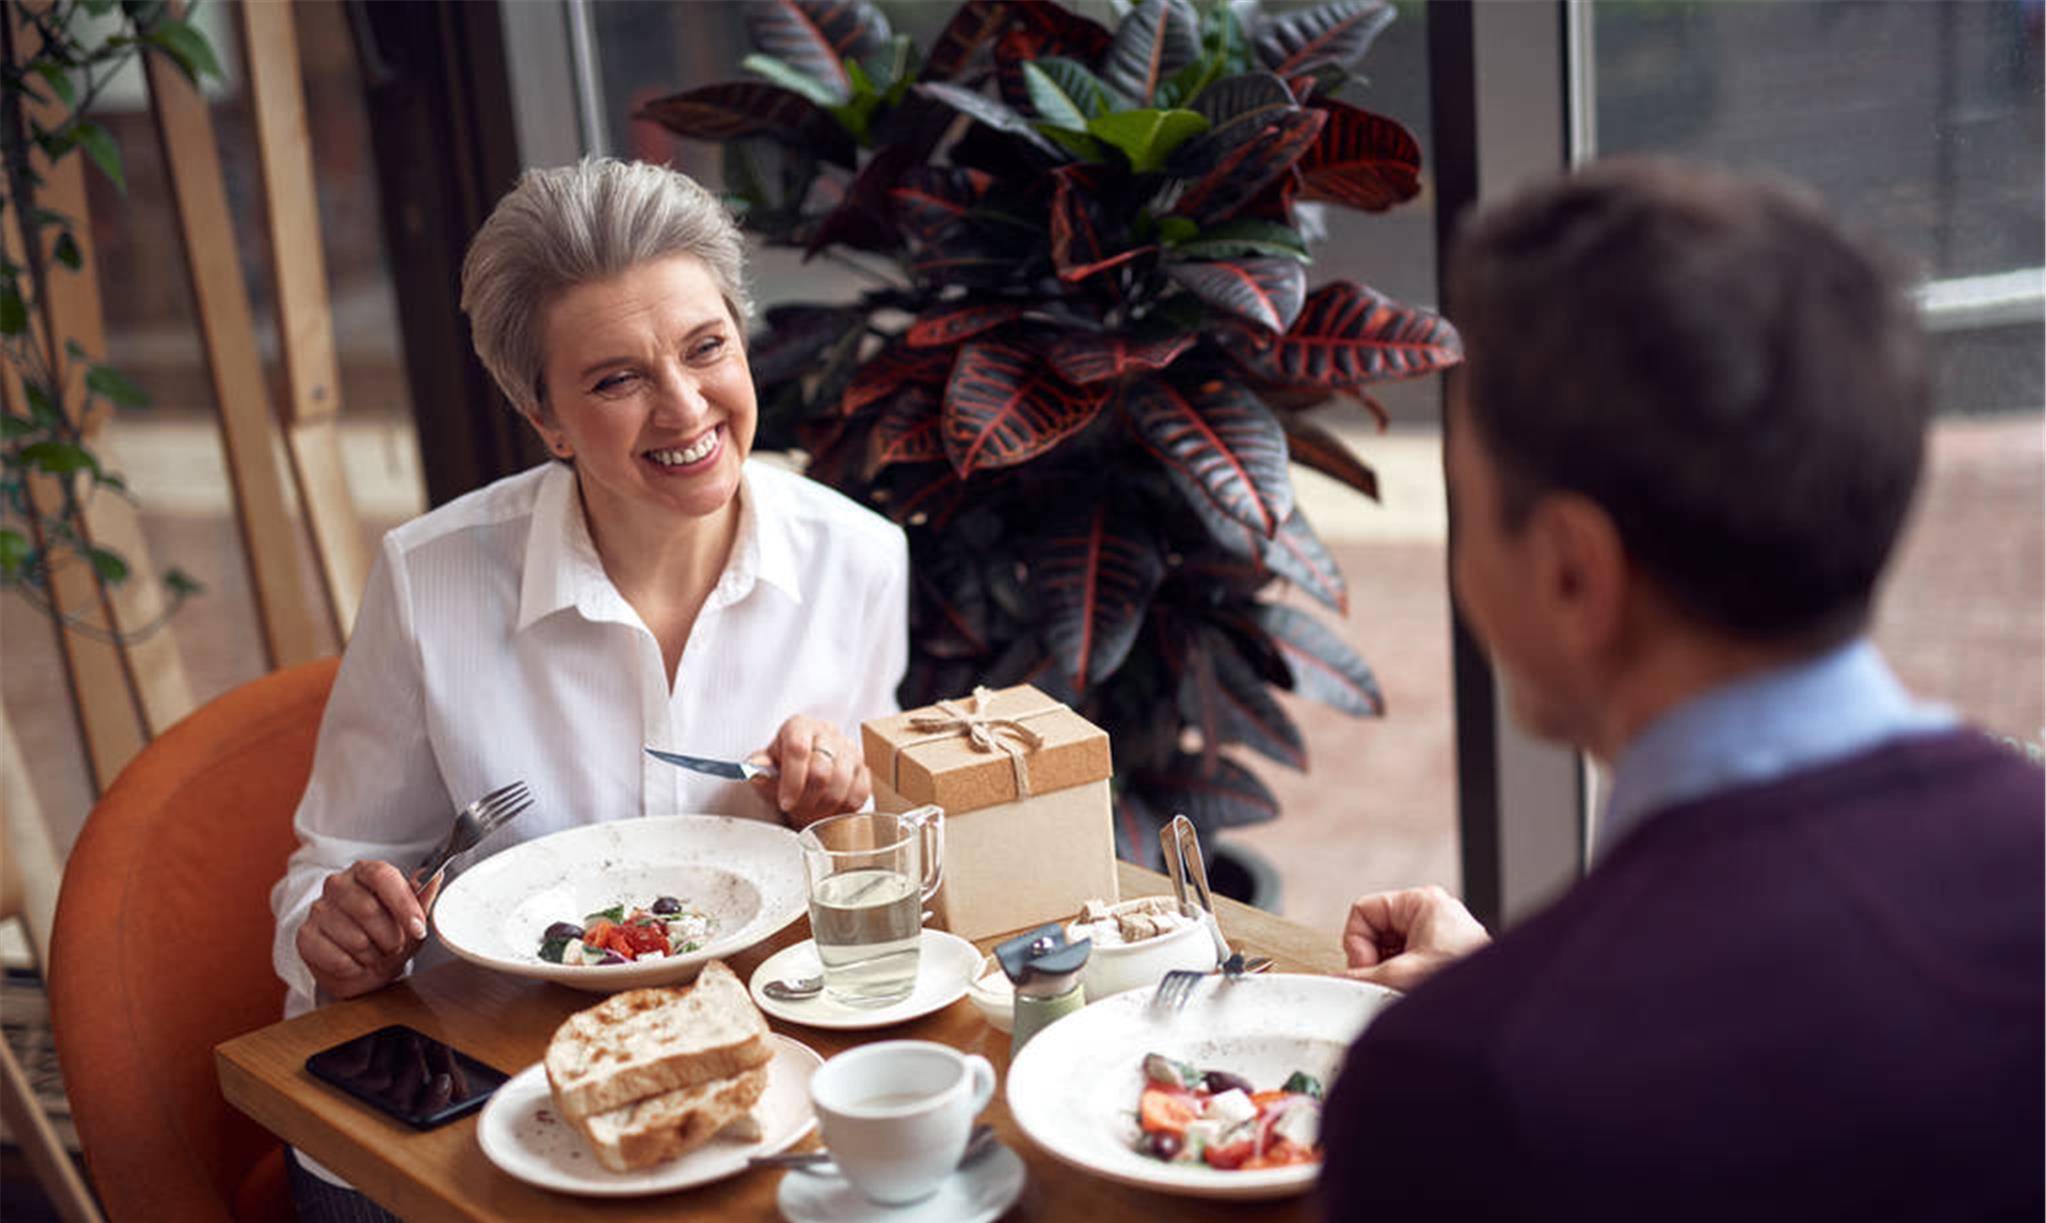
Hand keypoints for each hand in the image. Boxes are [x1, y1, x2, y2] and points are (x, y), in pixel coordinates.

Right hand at [296, 859, 439, 1000]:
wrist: (361, 968)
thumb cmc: (387, 938)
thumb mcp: (412, 920)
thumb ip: (422, 898)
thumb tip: (435, 875)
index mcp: (366, 871)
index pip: (382, 876)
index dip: (403, 905)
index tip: (418, 929)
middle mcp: (338, 884)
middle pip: (368, 909)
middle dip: (390, 937)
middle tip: (394, 946)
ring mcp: (318, 909)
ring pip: (354, 938)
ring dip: (372, 955)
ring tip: (373, 954)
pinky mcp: (305, 937)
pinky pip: (337, 958)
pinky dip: (354, 968)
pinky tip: (355, 963)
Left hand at [753, 715, 869, 827]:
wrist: (805, 776)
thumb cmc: (782, 771)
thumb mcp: (764, 769)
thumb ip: (758, 769)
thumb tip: (755, 769)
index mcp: (799, 726)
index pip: (798, 748)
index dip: (792, 780)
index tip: (785, 803)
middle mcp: (827, 732)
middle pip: (821, 770)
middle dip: (806, 799)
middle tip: (796, 810)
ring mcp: (849, 748)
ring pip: (841, 784)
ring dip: (824, 806)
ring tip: (810, 810)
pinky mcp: (864, 768)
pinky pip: (859, 793)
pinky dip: (843, 808)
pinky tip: (829, 808)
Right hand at [1340, 885, 1489, 991]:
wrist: (1499, 1003)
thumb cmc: (1464, 980)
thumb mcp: (1403, 975)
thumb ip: (1363, 977)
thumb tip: (1337, 981)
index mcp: (1421, 901)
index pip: (1363, 911)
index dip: (1357, 942)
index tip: (1367, 969)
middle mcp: (1431, 911)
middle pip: (1376, 930)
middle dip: (1376, 959)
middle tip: (1386, 981)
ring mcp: (1439, 932)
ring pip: (1391, 947)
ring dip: (1391, 970)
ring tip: (1407, 986)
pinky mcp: (1446, 952)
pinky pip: (1409, 959)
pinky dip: (1406, 976)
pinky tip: (1417, 989)